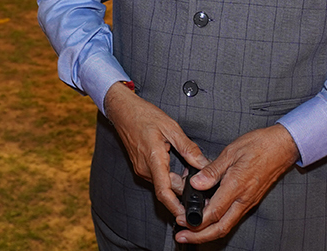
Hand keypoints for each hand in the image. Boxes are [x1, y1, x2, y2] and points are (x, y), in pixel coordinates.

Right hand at [102, 82, 208, 220]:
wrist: (123, 110)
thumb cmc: (143, 115)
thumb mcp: (171, 127)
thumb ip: (188, 148)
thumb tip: (203, 163)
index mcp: (153, 159)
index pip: (163, 192)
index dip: (176, 207)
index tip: (187, 216)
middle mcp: (145, 168)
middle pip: (168, 189)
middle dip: (185, 191)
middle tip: (202, 186)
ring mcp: (142, 169)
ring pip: (164, 184)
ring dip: (178, 182)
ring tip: (191, 169)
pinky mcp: (142, 167)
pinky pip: (159, 178)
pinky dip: (171, 176)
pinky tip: (179, 165)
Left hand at [172, 124, 298, 243]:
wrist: (282, 147)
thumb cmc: (259, 145)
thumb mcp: (231, 152)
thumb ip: (212, 170)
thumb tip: (196, 183)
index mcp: (237, 186)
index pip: (215, 212)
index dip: (197, 221)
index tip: (182, 221)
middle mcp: (244, 199)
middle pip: (221, 228)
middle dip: (200, 236)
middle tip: (183, 237)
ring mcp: (248, 202)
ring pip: (227, 225)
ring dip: (208, 231)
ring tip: (191, 230)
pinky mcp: (250, 200)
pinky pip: (233, 217)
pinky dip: (218, 222)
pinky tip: (208, 218)